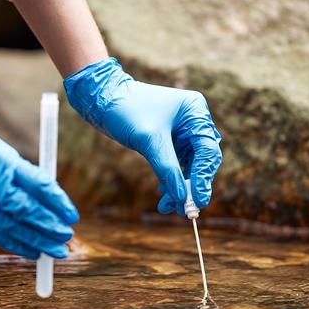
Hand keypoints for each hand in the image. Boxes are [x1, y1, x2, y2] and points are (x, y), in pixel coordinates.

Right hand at [0, 97, 78, 258]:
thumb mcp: (1, 152)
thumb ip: (24, 177)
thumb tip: (51, 205)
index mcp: (1, 160)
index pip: (37, 185)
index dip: (57, 203)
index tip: (72, 216)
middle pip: (24, 211)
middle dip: (48, 227)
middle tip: (67, 237)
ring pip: (8, 228)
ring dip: (34, 242)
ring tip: (54, 251)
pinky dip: (13, 243)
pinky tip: (30, 251)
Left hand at [64, 58, 221, 214]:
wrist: (101, 99)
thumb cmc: (126, 110)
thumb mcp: (149, 141)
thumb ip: (167, 169)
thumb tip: (182, 198)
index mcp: (195, 111)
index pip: (207, 150)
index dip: (204, 178)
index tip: (198, 201)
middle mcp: (193, 120)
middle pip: (201, 160)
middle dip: (191, 185)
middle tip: (183, 210)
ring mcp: (182, 130)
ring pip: (189, 165)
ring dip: (179, 186)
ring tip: (167, 206)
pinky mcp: (169, 139)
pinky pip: (176, 164)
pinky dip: (170, 178)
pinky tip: (163, 193)